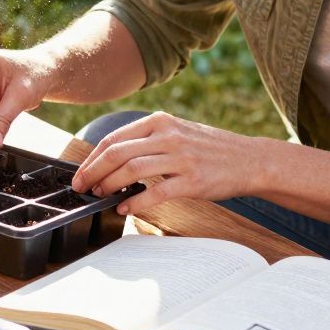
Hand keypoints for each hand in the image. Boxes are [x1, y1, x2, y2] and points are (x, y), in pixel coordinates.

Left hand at [70, 112, 265, 215]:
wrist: (249, 159)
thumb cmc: (209, 149)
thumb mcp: (176, 132)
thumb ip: (147, 140)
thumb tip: (111, 160)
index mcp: (160, 121)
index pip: (114, 138)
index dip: (91, 158)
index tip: (79, 174)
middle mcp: (168, 135)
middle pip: (117, 153)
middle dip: (93, 172)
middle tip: (82, 188)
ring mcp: (181, 157)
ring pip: (132, 169)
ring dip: (110, 185)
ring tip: (100, 196)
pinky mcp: (193, 180)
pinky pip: (157, 192)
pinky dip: (136, 201)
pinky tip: (125, 208)